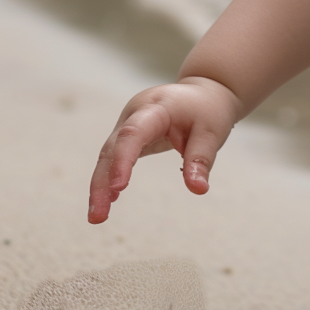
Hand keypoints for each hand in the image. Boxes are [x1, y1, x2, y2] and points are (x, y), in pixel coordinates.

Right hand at [87, 76, 241, 223]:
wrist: (203, 93)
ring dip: (100, 186)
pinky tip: (108, 201)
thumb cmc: (207, 110)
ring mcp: (128, 123)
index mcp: (155, 108)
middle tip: (97, 217)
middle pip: (111, 149)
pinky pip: (114, 158)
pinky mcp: (128, 135)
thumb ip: (201, 159)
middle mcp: (135, 114)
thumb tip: (198, 189)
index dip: (123, 160)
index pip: (133, 133)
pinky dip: (108, 178)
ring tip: (97, 217)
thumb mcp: (212, 132)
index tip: (118, 187)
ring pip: (107, 156)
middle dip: (101, 183)